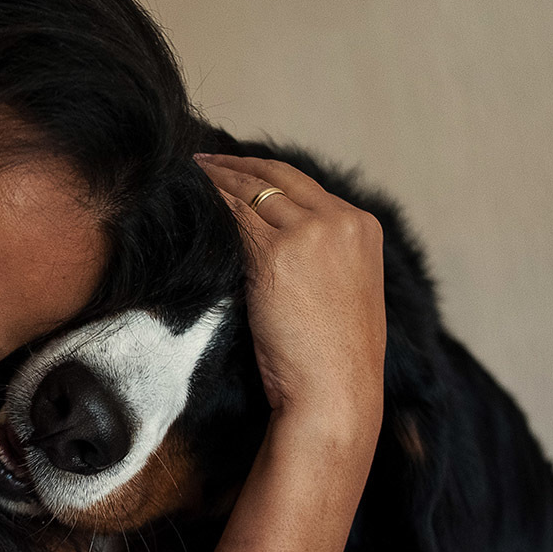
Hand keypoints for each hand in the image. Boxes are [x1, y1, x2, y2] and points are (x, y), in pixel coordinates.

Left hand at [195, 154, 385, 438]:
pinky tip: (190, 199)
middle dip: (237, 165)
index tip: (236, 169)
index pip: (305, 186)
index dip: (266, 173)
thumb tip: (280, 245)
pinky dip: (211, 203)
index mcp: (363, 228)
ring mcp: (310, 232)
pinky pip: (234, 215)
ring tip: (189, 174)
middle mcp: (341, 221)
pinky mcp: (277, 251)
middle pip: (278, 177)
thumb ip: (322, 258)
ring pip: (252, 191)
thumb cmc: (331, 359)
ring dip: (216, 179)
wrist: (334, 391)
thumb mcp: (340, 294)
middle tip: (202, 159)